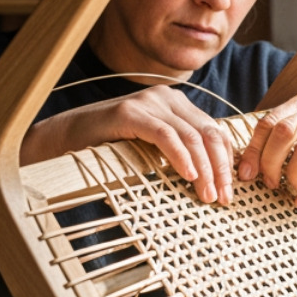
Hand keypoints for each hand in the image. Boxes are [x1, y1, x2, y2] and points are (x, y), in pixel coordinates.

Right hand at [22, 86, 236, 204]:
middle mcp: (168, 98)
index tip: (230, 191)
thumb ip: (178, 152)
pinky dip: (180, 156)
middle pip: (208, 134)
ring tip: (207, 194)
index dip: (226, 161)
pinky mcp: (131, 112)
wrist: (66, 137)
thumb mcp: (152, 147)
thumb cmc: (110, 146)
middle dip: (219, 168)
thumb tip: (211, 179)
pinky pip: (165, 135)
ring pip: (190, 136)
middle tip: (223, 198)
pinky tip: (187, 175)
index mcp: (178, 105)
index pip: (214, 132)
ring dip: (203, 168)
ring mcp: (150, 102)